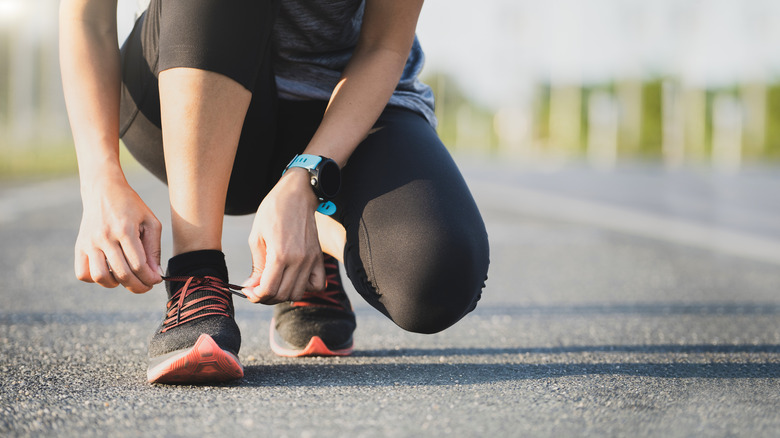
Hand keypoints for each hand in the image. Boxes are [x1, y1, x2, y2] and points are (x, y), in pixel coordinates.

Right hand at [74, 175, 162, 292]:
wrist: (103, 190)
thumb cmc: (131, 207)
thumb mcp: (150, 222)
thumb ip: (154, 249)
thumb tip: (155, 275)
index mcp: (124, 229)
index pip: (138, 264)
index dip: (150, 277)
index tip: (156, 280)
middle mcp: (104, 237)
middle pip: (122, 273)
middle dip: (138, 286)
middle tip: (146, 286)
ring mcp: (89, 242)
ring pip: (100, 277)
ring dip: (117, 284)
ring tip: (126, 278)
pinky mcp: (79, 246)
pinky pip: (83, 273)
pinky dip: (96, 279)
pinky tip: (109, 271)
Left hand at [242, 169, 325, 303]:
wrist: (297, 194)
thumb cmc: (273, 211)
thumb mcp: (257, 237)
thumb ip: (257, 265)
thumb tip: (252, 287)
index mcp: (280, 254)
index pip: (268, 289)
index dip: (255, 296)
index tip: (249, 291)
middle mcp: (299, 260)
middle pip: (282, 295)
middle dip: (266, 297)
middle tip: (257, 289)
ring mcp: (311, 259)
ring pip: (299, 293)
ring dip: (284, 294)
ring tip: (274, 284)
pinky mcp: (319, 257)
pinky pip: (318, 285)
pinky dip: (306, 288)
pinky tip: (294, 279)